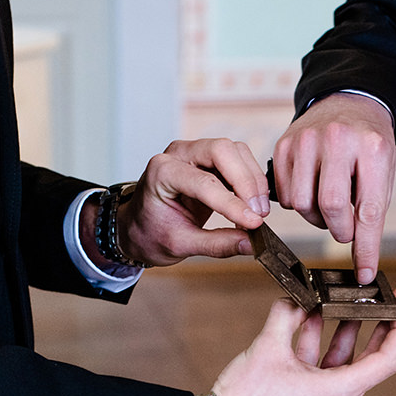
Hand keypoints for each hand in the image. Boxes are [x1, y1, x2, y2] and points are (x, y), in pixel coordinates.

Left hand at [116, 138, 270, 266]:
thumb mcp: (179, 245)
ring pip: (235, 151)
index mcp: (161, 172)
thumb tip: (251, 244)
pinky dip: (251, 179)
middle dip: (246, 181)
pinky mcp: (210, 159)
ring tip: (258, 212)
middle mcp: (178, 154)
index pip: (204, 182)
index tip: (254, 223)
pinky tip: (253, 204)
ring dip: (252, 180)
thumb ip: (216, 244)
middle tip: (258, 214)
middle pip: (222, 150)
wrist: (137, 228)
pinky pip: (238, 159)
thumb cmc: (149, 233)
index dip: (232, 203)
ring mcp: (195, 152)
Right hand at [185, 288, 395, 395]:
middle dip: (378, 325)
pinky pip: (323, 369)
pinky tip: (307, 318)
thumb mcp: (268, 347)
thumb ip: (286, 316)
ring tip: (339, 299)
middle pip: (372, 359)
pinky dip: (319, 344)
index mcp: (338, 392)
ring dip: (341, 330)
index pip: (388, 359)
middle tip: (385, 297)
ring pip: (344, 361)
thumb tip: (295, 298)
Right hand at [272, 93, 395, 283]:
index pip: (368, 210)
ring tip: (329, 205)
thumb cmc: (368, 144)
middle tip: (345, 230)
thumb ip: (372, 212)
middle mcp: (338, 140)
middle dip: (339, 230)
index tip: (365, 271)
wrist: (349, 103)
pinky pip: (285, 194)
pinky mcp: (284, 145)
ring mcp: (307, 140)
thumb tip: (363, 261)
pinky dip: (299, 202)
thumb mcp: (383, 172)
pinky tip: (312, 189)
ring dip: (316, 217)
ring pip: (303, 203)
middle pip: (330, 206)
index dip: (366, 247)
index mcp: (372, 149)